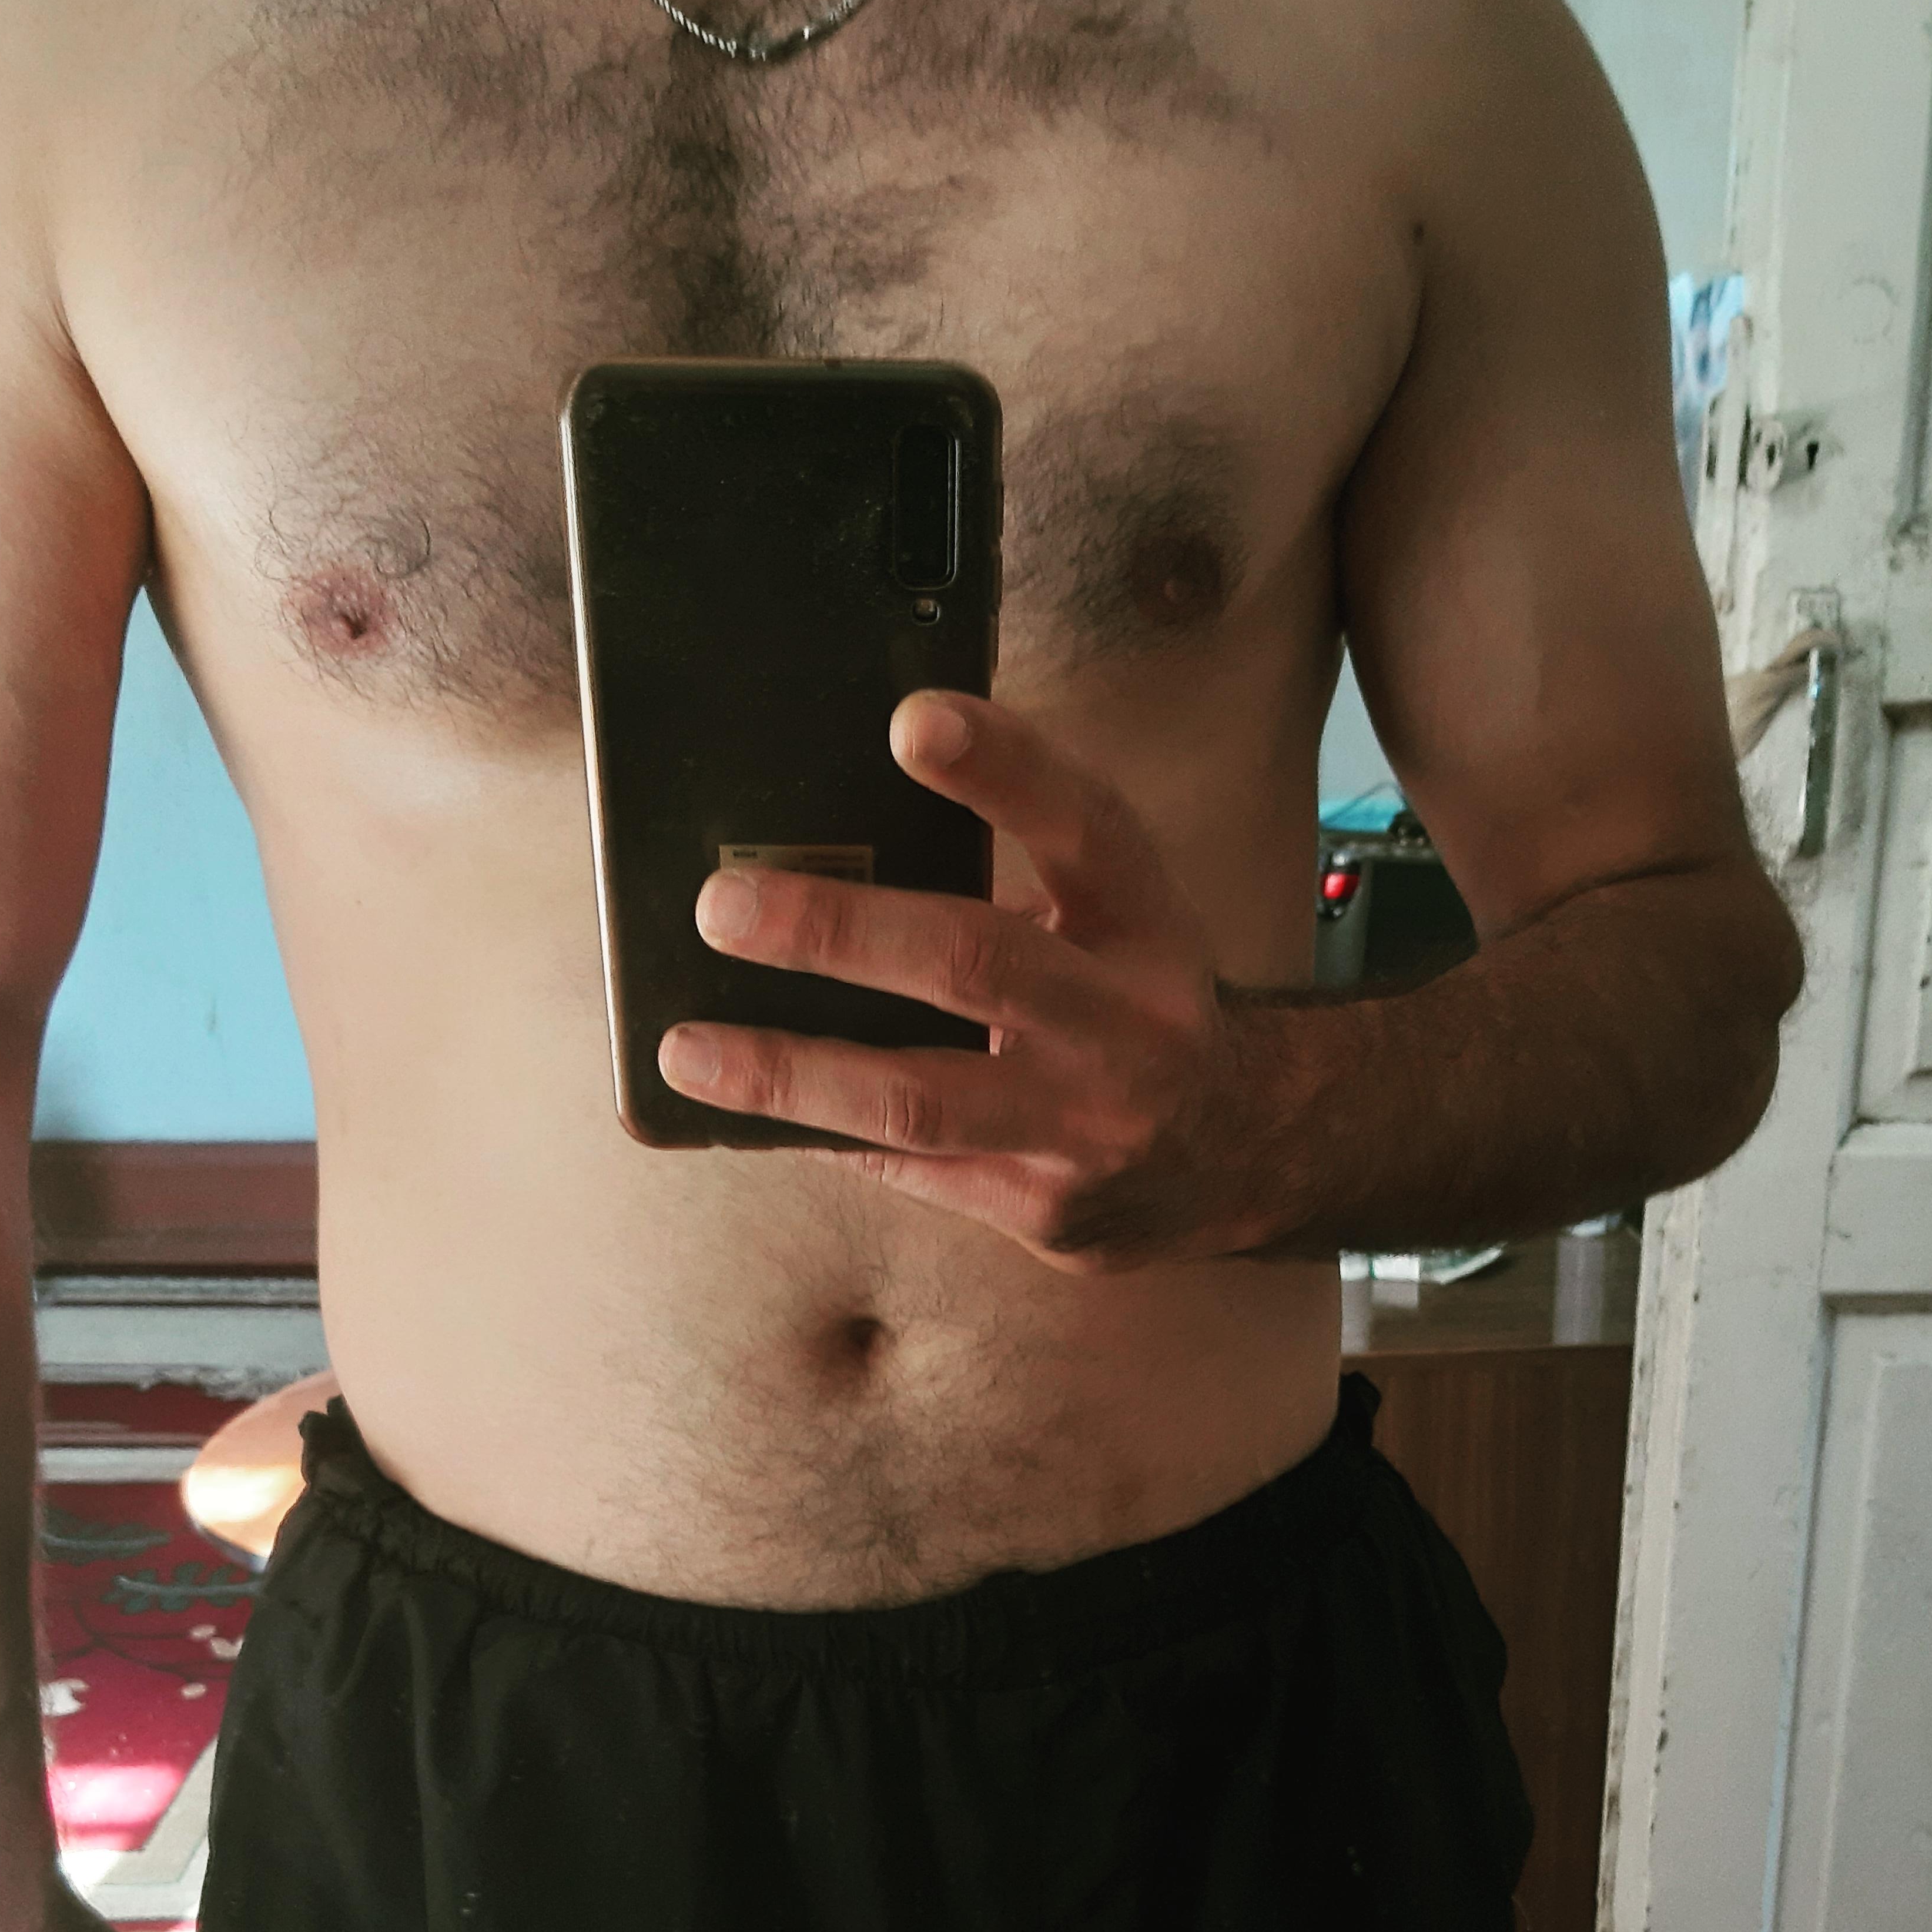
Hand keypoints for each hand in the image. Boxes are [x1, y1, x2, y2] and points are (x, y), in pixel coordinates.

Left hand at [658, 692, 1294, 1271]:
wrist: (1246, 1153)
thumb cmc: (1133, 1000)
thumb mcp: (1113, 917)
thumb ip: (1014, 869)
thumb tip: (826, 828)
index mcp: (1145, 921)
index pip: (1083, 826)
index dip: (1002, 768)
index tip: (910, 718)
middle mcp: (1129, 1023)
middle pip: (978, 965)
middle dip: (838, 934)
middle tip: (721, 904)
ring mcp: (1088, 1129)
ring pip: (921, 1101)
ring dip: (792, 1072)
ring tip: (685, 1049)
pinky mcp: (1046, 1212)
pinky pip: (909, 1172)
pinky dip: (821, 1135)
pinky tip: (742, 1112)